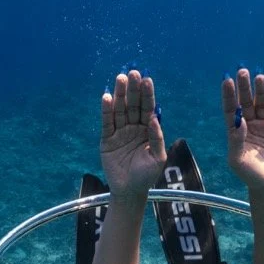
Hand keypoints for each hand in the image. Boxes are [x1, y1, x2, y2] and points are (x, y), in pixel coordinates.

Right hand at [100, 71, 166, 197]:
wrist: (129, 191)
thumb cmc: (146, 175)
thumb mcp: (157, 158)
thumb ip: (156, 139)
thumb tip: (154, 118)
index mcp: (148, 129)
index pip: (147, 108)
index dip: (147, 94)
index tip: (147, 79)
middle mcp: (134, 127)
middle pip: (133, 104)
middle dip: (133, 89)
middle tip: (132, 73)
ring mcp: (120, 132)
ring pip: (119, 110)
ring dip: (119, 94)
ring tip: (119, 79)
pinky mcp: (107, 139)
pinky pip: (107, 123)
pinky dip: (106, 111)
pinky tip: (106, 98)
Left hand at [222, 70, 263, 190]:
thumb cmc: (249, 174)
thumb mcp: (237, 159)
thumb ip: (236, 140)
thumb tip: (239, 120)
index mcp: (235, 130)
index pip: (230, 109)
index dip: (228, 95)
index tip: (226, 80)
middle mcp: (249, 124)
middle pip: (246, 102)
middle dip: (244, 87)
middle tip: (242, 71)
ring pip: (262, 104)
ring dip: (261, 91)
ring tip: (260, 77)